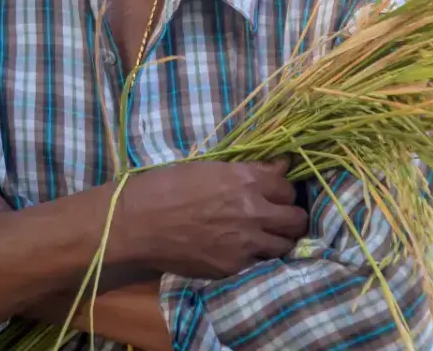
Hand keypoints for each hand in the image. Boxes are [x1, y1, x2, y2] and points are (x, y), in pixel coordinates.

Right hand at [113, 159, 308, 278]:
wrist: (137, 223)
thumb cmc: (166, 186)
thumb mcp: (209, 168)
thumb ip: (248, 171)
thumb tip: (281, 166)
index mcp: (246, 180)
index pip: (287, 187)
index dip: (282, 191)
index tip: (275, 195)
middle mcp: (253, 210)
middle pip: (296, 218)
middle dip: (291, 217)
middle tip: (279, 219)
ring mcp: (246, 242)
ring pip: (285, 245)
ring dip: (279, 240)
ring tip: (266, 238)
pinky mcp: (233, 267)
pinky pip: (260, 263)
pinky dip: (257, 258)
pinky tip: (245, 252)